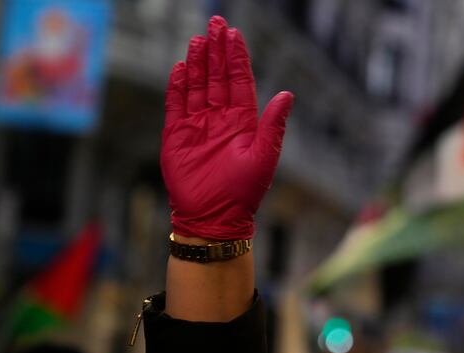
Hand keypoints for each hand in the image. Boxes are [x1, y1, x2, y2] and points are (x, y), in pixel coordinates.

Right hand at [161, 16, 293, 239]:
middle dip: (217, 51)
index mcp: (242, 122)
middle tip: (215, 24)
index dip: (236, 58)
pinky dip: (177, 87)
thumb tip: (287, 94)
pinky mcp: (177, 136)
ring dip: (198, 64)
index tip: (233, 34)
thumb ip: (273, 124)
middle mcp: (220, 119)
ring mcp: (197, 125)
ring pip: (197, 86)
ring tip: (198, 40)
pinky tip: (181, 68)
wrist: (214, 217)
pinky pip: (176, 105)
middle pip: (217, 77)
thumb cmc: (243, 192)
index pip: (239, 81)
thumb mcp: (264, 156)